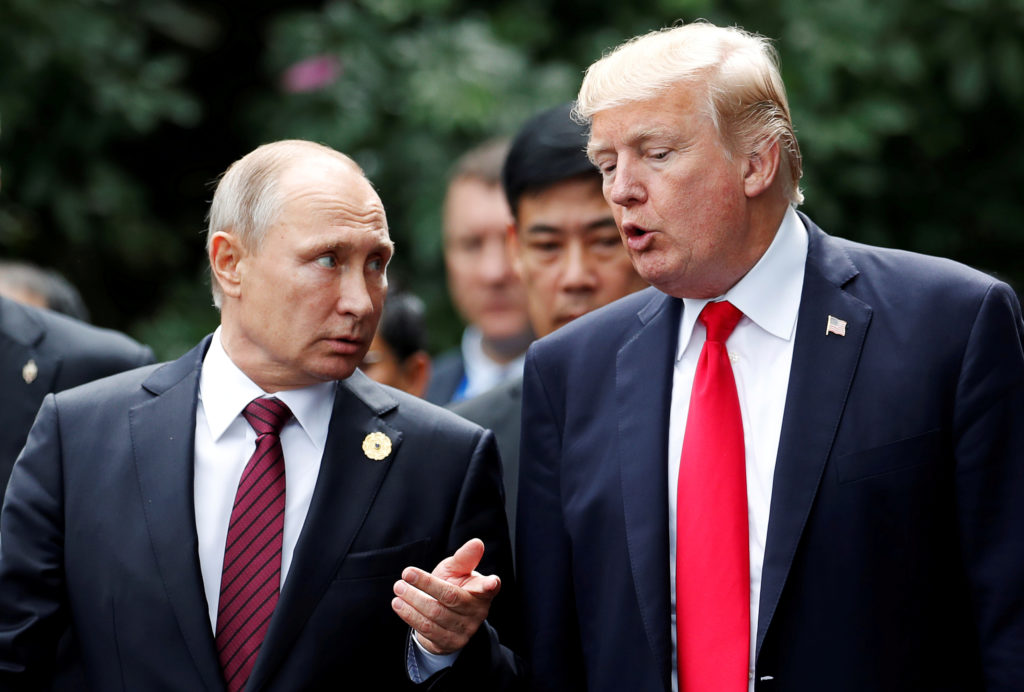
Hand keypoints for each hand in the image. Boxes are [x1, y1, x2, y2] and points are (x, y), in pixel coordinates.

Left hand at [391, 538, 500, 654]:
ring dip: (413, 600)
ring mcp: (464, 630)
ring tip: (398, 588)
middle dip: (426, 585)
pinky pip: (427, 629)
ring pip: (435, 614)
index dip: (490, 585)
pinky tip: (399, 604)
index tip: (491, 582)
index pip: (489, 588)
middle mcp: (477, 612)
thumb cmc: (453, 586)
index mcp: (482, 592)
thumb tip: (477, 543)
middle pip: (450, 597)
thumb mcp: (457, 570)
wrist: (442, 617)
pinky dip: (410, 615)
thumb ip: (465, 558)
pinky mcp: (449, 643)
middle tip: (405, 574)